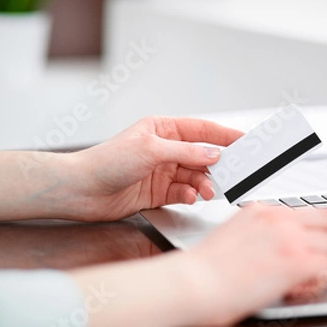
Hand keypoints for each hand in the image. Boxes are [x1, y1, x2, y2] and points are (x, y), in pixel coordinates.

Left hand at [69, 117, 242, 220]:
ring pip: (194, 176)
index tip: (244, 140)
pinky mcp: (158, 192)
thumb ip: (186, 152)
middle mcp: (165, 149)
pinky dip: (189, 195)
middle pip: (201, 156)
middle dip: (215, 165)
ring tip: (206, 190)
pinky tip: (189, 197)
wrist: (82, 190)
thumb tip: (212, 153)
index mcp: (163, 129)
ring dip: (203, 184)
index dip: (224, 135)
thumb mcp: (151, 150)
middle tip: (231, 173)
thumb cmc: (107, 161)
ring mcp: (162, 171)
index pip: (201, 130)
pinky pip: (183, 192)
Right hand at [186, 204, 326, 326]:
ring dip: (325, 260)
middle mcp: (279, 219)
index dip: (313, 231)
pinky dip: (321, 279)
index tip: (309, 244)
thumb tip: (273, 244)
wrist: (194, 282)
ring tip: (308, 277)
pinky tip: (302, 287)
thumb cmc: (204, 267)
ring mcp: (290, 238)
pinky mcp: (297, 261)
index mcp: (263, 211)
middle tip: (317, 260)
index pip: (308, 211)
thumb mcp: (234, 234)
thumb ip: (258, 232)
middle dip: (326, 242)